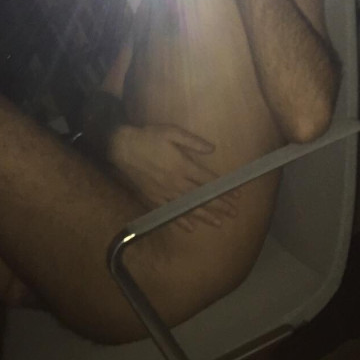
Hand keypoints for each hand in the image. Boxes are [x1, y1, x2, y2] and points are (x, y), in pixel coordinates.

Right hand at [107, 123, 238, 232]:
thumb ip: (193, 142)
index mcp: (183, 166)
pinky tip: (191, 227)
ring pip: (188, 207)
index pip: (208, 181)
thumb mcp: (172, 132)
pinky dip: (181, 220)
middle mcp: (176, 183)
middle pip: (201, 197)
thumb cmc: (149, 137)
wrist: (122, 147)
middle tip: (233, 214)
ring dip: (205, 216)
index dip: (224, 189)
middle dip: (219, 206)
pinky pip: (170, 212)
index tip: (237, 196)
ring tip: (219, 224)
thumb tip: (212, 149)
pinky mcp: (154, 198)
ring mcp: (165, 193)